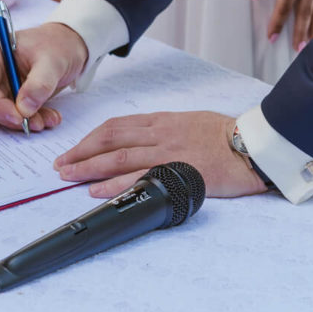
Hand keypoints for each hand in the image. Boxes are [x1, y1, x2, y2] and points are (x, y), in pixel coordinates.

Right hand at [0, 21, 85, 131]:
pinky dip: (33, 118)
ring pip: (3, 112)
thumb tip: (24, 108)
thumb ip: (39, 84)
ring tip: (49, 119)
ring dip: (25, 120)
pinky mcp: (13, 95)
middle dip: (13, 116)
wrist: (69, 45)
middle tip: (36, 123)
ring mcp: (1, 83)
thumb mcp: (52, 62)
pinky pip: (17, 113)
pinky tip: (51, 117)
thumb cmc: (57, 45)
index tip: (18, 117)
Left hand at [54, 110, 267, 199]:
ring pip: (118, 156)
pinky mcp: (176, 171)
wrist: (251, 146)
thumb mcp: (189, 123)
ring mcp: (166, 151)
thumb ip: (163, 131)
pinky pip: (138, 177)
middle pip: (109, 139)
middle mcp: (159, 133)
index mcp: (161, 121)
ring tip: (68, 177)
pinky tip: (97, 190)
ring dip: (89, 167)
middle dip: (81, 152)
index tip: (74, 149)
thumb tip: (140, 141)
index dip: (90, 138)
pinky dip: (114, 184)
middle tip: (60, 165)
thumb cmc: (224, 136)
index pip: (116, 126)